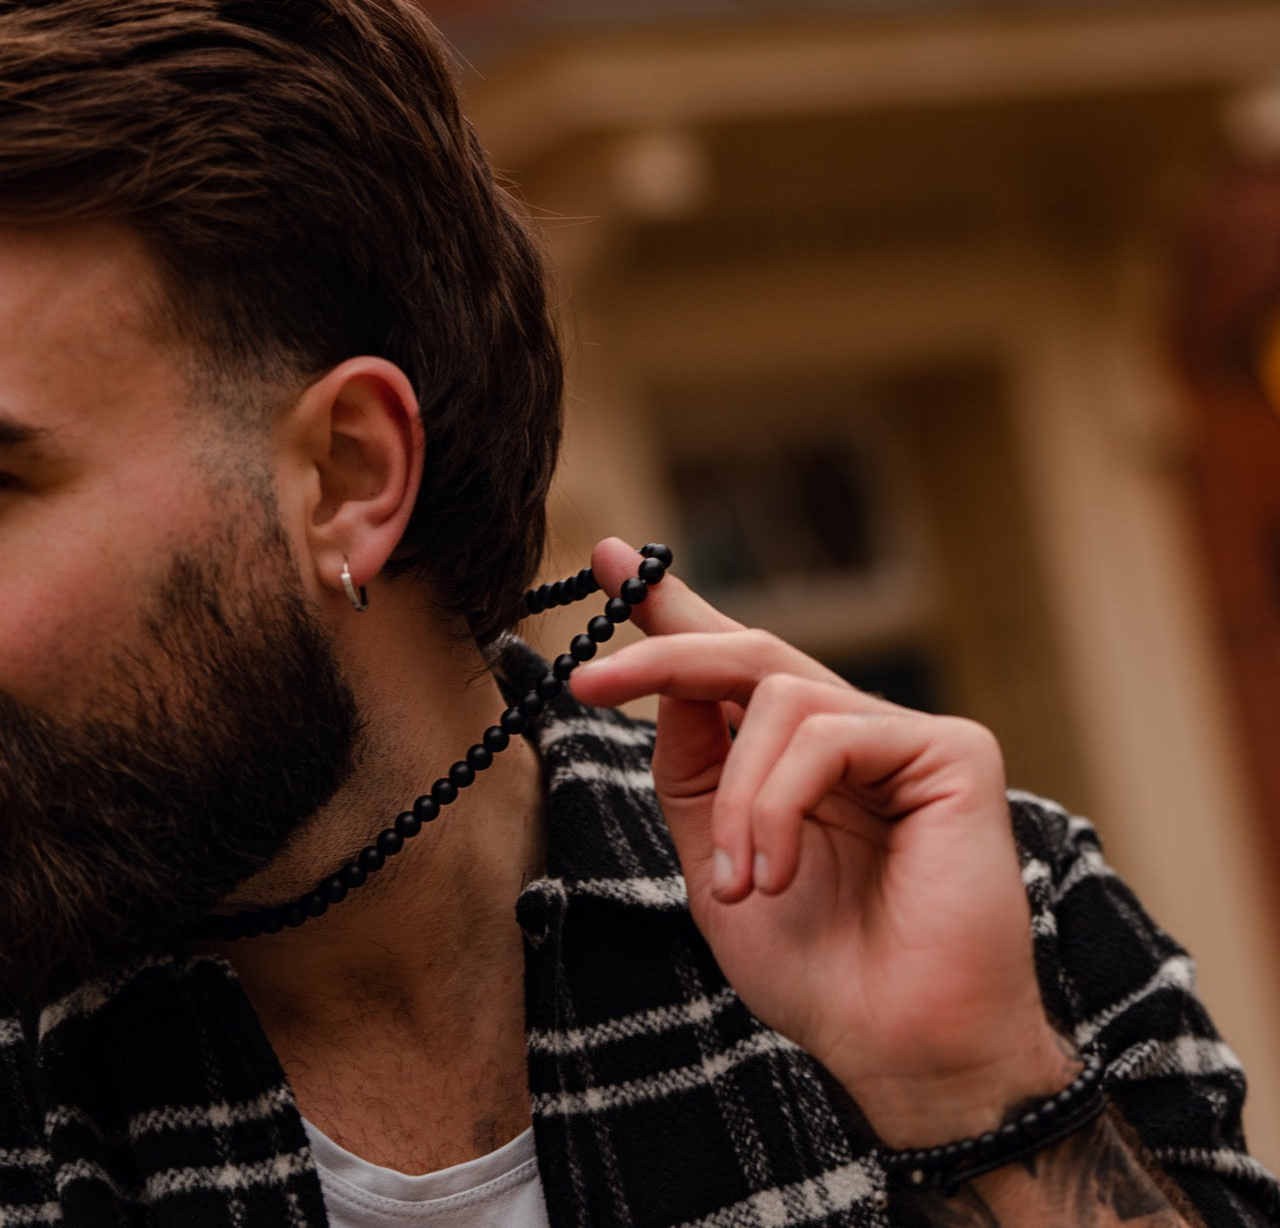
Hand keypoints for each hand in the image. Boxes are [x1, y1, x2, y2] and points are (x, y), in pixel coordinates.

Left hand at [571, 538, 1075, 1147]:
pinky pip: (828, 734)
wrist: (896, 1048)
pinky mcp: (952, 751)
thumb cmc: (815, 965)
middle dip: (663, 654)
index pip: (734, 670)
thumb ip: (694, 767)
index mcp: (800, 762)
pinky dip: (777, 804)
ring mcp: (905, 738)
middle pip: (750, 652)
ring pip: (779, 697)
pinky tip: (776, 872)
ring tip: (741, 880)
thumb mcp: (716, 857)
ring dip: (735, 795)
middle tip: (590, 680)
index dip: (674, 616)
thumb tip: (668, 681)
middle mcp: (853, 736)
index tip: (612, 562)